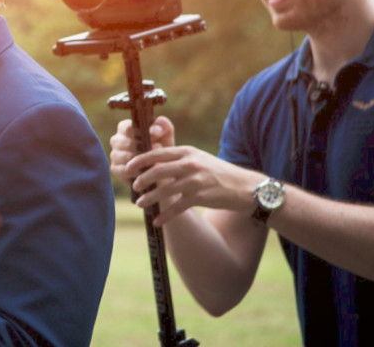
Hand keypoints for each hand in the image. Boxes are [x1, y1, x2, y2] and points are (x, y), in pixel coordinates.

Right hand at [109, 116, 175, 185]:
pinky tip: (148, 171)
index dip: (141, 132)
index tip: (155, 137)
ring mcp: (114, 154)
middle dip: (143, 148)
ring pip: (127, 157)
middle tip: (157, 153)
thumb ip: (163, 126)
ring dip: (142, 161)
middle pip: (127, 143)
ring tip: (155, 162)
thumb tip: (155, 130)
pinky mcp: (115, 168)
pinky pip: (126, 170)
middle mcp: (116, 139)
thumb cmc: (162, 146)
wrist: (162, 166)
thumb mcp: (166, 134)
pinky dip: (138, 171)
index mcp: (125, 127)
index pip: (127, 127)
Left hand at [125, 142, 262, 225]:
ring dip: (150, 198)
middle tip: (134, 186)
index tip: (128, 167)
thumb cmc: (218, 172)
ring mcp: (196, 181)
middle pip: (158, 171)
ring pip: (165, 190)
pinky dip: (165, 215)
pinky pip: (177, 207)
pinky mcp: (201, 197)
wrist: (244, 187)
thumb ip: (178, 160)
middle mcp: (191, 164)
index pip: (158, 153)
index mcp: (188, 152)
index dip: (140, 160)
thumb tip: (153, 164)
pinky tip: (157, 221)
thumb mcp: (198, 159)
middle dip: (142, 180)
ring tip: (140, 204)